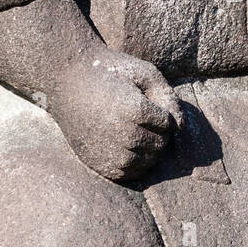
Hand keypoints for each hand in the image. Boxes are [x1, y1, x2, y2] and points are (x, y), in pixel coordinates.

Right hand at [51, 48, 182, 180]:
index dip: (161, 111)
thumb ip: (168, 96)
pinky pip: (130, 174)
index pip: (169, 124)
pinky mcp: (99, 165)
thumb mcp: (143, 73)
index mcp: (135, 111)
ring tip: (132, 129)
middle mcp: (124, 136)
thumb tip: (180, 127)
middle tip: (137, 115)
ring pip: (148, 161)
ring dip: (147, 148)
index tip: (143, 100)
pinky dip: (134, 163)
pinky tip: (125, 145)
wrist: (67, 82)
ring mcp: (111, 153)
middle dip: (157, 131)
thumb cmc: (109, 73)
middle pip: (161, 144)